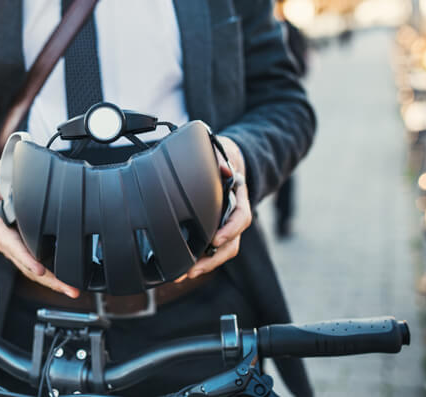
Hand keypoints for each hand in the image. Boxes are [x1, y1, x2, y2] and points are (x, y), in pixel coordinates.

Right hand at [0, 160, 79, 298]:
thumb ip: (0, 170)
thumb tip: (6, 169)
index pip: (11, 245)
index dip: (25, 258)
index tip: (39, 268)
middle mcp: (5, 241)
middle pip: (26, 265)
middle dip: (47, 278)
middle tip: (68, 287)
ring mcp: (14, 249)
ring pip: (32, 271)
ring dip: (52, 282)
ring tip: (72, 290)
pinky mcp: (23, 251)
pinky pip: (36, 267)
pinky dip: (50, 277)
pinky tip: (66, 283)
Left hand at [176, 136, 251, 281]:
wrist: (227, 158)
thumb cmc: (221, 155)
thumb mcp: (221, 149)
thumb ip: (220, 157)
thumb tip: (224, 169)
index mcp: (238, 196)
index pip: (241, 216)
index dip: (230, 230)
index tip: (216, 240)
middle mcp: (235, 214)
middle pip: (232, 243)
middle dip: (214, 259)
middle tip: (194, 269)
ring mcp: (227, 224)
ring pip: (223, 251)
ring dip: (206, 265)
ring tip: (186, 275)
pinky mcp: (216, 230)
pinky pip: (212, 250)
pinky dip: (200, 260)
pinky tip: (184, 269)